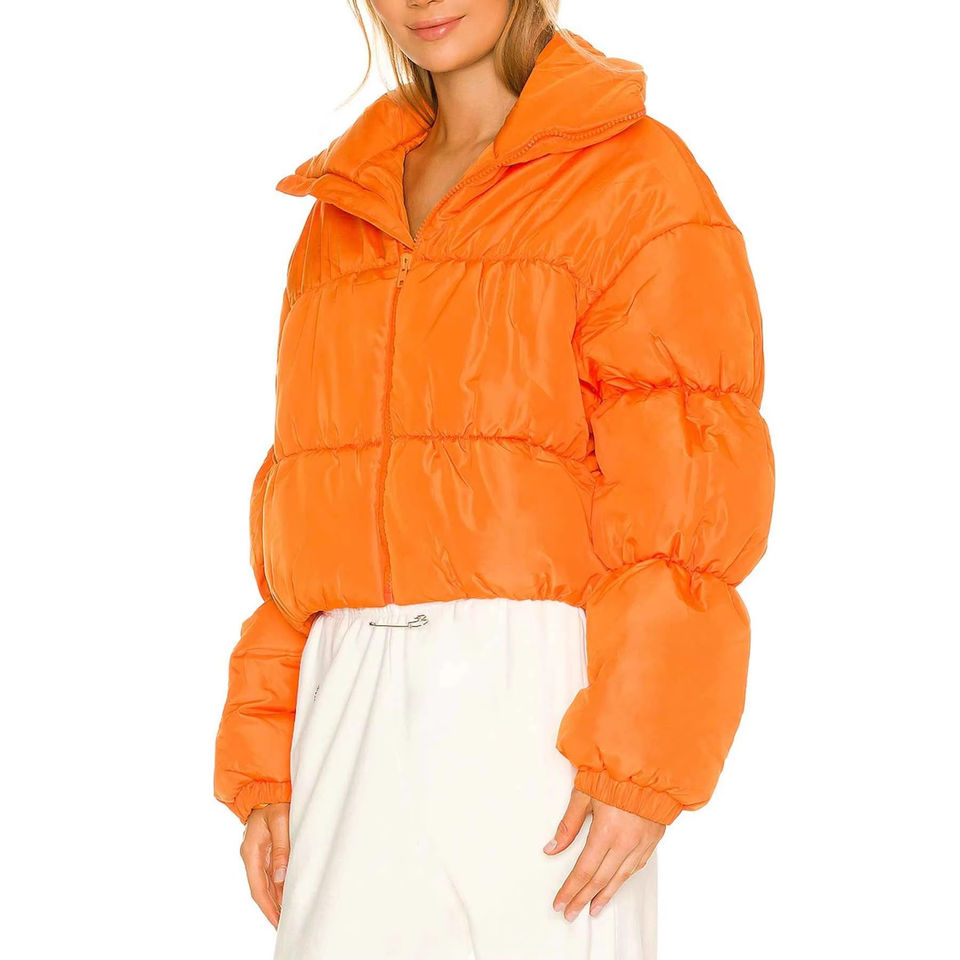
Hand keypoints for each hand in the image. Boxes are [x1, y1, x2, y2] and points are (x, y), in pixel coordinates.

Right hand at [239, 802, 289, 927]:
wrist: (266, 788)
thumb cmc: (274, 802)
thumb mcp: (280, 821)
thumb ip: (281, 848)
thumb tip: (280, 878)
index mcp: (251, 852)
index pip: (258, 888)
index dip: (268, 908)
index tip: (277, 924)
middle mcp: (252, 856)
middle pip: (261, 890)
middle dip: (272, 909)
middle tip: (285, 926)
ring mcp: (257, 854)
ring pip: (265, 883)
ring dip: (276, 899)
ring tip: (289, 914)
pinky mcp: (264, 850)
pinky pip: (270, 873)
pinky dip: (278, 886)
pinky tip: (287, 894)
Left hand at [544, 787, 664, 920]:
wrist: (647, 765)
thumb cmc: (614, 774)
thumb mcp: (583, 794)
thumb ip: (568, 824)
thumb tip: (552, 848)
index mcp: (606, 831)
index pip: (584, 870)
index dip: (570, 889)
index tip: (560, 902)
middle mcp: (625, 842)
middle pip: (600, 879)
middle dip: (583, 898)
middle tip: (570, 912)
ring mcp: (641, 843)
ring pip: (620, 878)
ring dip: (604, 895)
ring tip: (593, 908)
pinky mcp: (652, 839)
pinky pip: (637, 866)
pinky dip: (623, 879)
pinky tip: (616, 885)